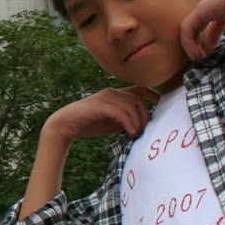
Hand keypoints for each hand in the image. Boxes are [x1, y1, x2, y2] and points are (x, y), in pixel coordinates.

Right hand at [44, 86, 158, 145]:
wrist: (64, 125)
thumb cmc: (88, 124)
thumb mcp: (112, 122)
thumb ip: (126, 120)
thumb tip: (143, 127)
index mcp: (116, 94)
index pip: (140, 89)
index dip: (154, 97)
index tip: (161, 109)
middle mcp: (112, 92)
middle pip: (139, 101)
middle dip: (145, 117)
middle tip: (143, 132)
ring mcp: (106, 97)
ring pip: (132, 106)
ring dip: (138, 122)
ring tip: (136, 134)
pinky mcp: (100, 104)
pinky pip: (121, 111)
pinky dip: (129, 122)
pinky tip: (130, 132)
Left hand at [180, 0, 224, 60]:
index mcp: (223, 10)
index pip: (210, 27)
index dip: (209, 42)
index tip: (210, 54)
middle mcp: (211, 8)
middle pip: (196, 28)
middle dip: (196, 45)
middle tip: (200, 58)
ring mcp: (205, 8)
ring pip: (188, 29)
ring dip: (190, 45)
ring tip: (197, 58)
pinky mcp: (201, 10)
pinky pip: (187, 29)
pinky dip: (188, 42)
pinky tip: (195, 54)